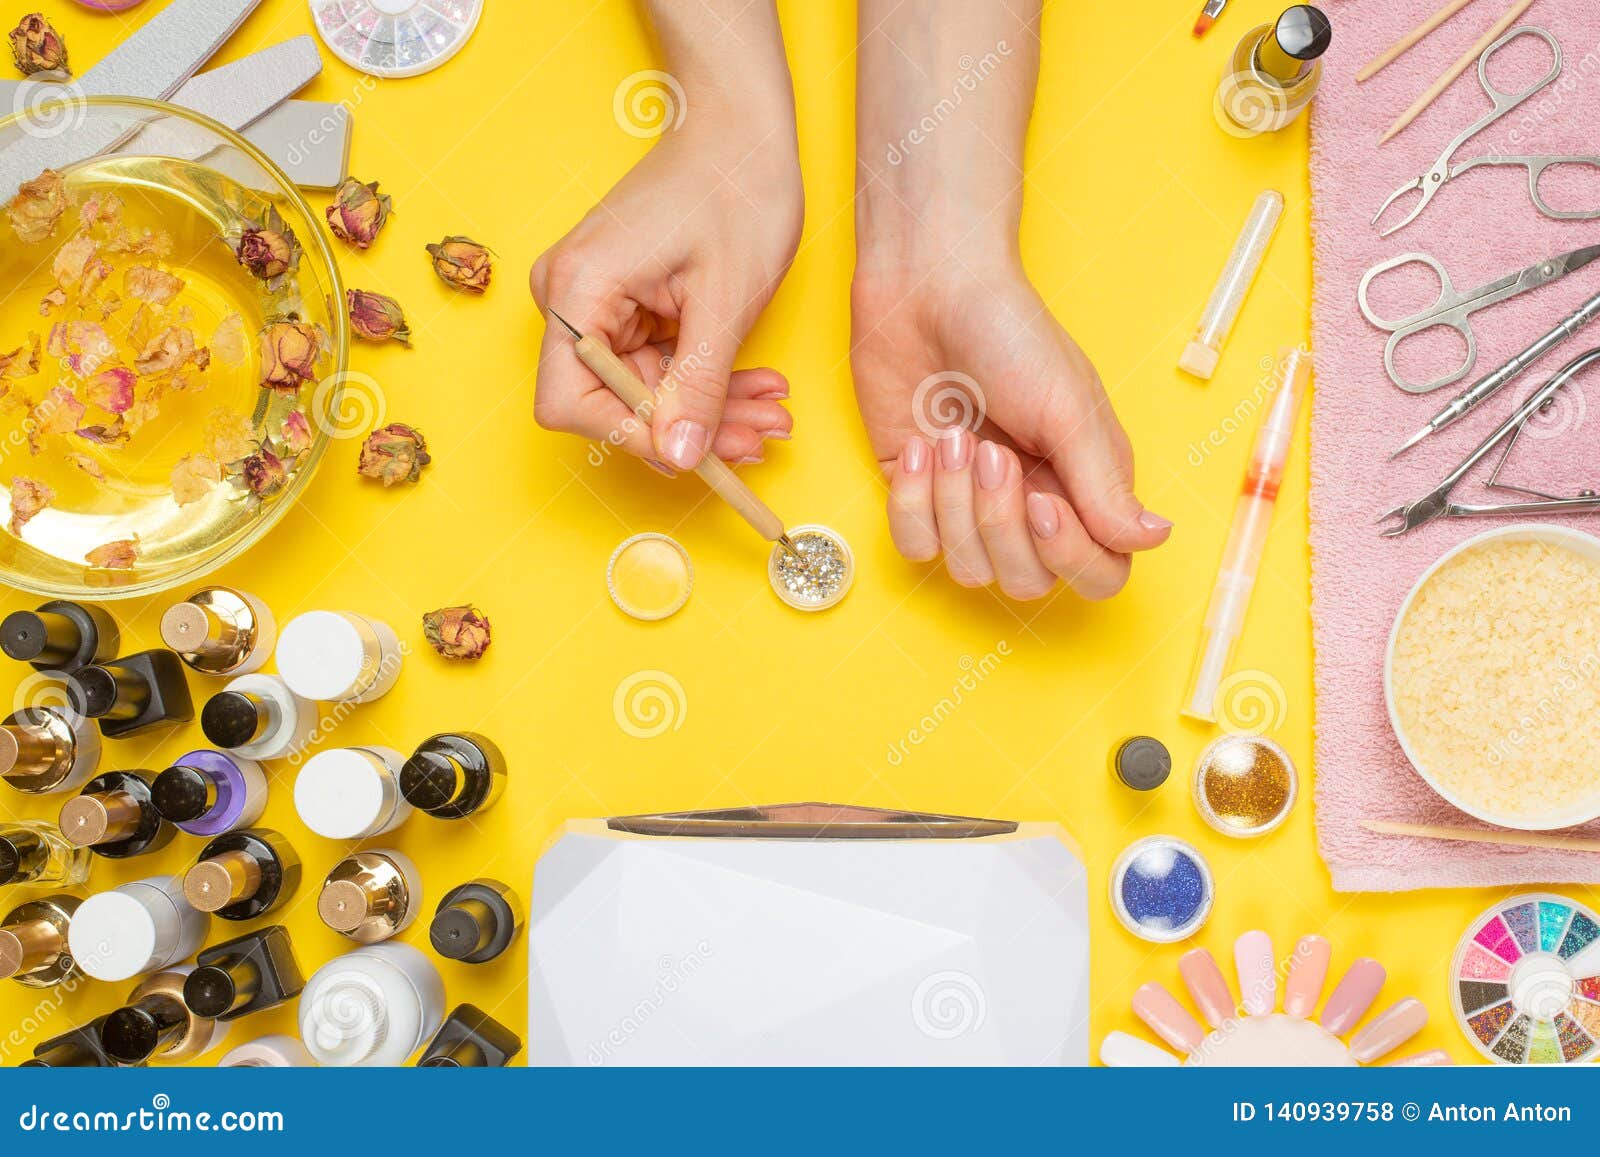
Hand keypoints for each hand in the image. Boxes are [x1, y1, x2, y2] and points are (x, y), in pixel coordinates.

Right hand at [530, 3, 800, 471]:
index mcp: (578, 288)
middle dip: (688, 428)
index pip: (571, 402)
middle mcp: (570, 297)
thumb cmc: (735, 189)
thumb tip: (678, 457)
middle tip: (758, 440)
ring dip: (709, 410)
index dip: (632, 435)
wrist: (742, 131)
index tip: (696, 450)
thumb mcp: (726, 300)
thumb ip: (699, 386)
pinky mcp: (622, 306)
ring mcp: (594, 303)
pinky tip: (756, 387)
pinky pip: (658, 366)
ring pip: (643, 392)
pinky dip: (706, 382)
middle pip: (611, 403)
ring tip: (771, 413)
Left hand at [852, 0, 1168, 600]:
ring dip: (954, 505)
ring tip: (953, 436)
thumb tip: (1155, 539)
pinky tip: (919, 450)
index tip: (1045, 503)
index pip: (1099, 572)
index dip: (1071, 557)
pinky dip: (911, 505)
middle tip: (991, 451)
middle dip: (1001, 524)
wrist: (927, 289)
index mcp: (1084, 485)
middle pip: (1028, 581)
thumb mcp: (1067, 408)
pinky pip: (915, 546)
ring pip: (968, 568)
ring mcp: (970, 505)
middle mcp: (1032, 503)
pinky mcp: (915, 494)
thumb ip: (1105, 486)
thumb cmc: (1009, 334)